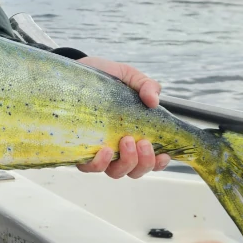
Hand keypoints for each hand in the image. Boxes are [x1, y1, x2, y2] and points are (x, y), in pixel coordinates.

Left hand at [75, 56, 169, 177]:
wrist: (78, 69)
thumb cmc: (104, 77)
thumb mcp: (129, 76)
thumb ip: (147, 86)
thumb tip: (154, 101)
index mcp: (133, 135)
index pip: (149, 159)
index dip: (158, 163)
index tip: (164, 154)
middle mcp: (116, 148)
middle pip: (134, 170)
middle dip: (144, 162)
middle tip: (143, 142)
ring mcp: (97, 150)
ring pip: (115, 172)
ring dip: (126, 162)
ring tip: (126, 141)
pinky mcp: (78, 149)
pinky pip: (89, 167)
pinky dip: (100, 163)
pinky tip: (104, 149)